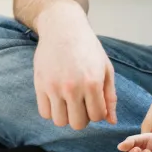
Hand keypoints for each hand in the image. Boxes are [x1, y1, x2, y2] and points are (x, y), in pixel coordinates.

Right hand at [33, 4, 116, 129]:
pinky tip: (56, 98)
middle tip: (81, 102)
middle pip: (78, 123)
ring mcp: (54, 87)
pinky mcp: (39, 85)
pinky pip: (44, 113)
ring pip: (60, 121)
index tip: (94, 101)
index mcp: (92, 83)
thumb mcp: (105, 68)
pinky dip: (51, 110)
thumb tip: (111, 121)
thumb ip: (110, 96)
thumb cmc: (87, 47)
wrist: (62, 28)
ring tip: (68, 101)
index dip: (97, 112)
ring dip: (66, 115)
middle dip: (82, 116)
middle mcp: (72, 87)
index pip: (97, 116)